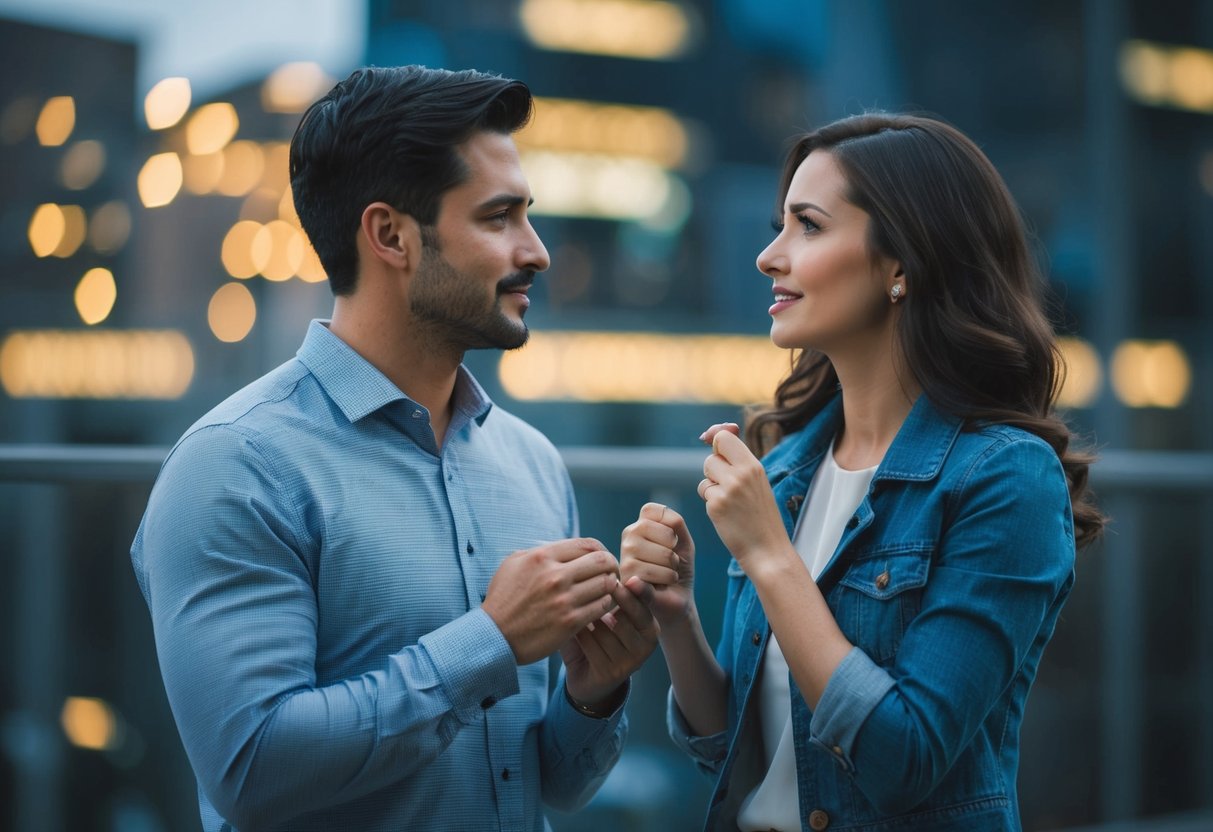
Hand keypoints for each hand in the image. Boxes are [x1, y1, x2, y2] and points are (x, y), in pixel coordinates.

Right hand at [483, 538, 619, 664]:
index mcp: (542, 557)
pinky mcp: (570, 622)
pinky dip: (605, 604)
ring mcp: (564, 600)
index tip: (602, 558)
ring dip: (610, 586)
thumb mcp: (513, 564)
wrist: (493, 636)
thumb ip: (539, 552)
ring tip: (607, 590)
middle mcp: (555, 575)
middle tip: (612, 573)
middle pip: (602, 561)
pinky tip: (600, 606)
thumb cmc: (503, 599)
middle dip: (612, 565)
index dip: (601, 549)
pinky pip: (601, 607)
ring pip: (606, 584)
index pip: (587, 544)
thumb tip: (562, 548)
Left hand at [561, 577, 659, 708]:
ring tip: (574, 615)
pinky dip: (577, 635)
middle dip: (605, 601)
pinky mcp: (612, 672)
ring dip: (586, 620)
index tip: (622, 578)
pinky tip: (571, 633)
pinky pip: (591, 644)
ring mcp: (631, 660)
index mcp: (649, 625)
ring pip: (606, 628)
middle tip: (586, 591)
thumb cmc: (595, 638)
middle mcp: (647, 643)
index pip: (645, 602)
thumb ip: (606, 596)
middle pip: (628, 614)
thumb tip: (599, 566)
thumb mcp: (605, 616)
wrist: (587, 679)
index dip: (635, 589)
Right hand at [620, 503, 695, 626]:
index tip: (672, 543)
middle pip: (665, 533)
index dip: (672, 528)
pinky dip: (665, 579)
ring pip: (662, 554)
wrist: (677, 599)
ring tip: (666, 574)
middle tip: (671, 563)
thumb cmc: (679, 567)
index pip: (655, 510)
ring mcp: (625, 556)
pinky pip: (652, 573)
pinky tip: (660, 585)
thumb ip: (676, 523)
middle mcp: (628, 536)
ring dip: (672, 568)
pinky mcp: (626, 577)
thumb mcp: (684, 541)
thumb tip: (640, 527)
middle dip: (677, 551)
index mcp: (640, 524)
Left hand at [697, 427, 788, 570]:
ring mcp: (728, 489)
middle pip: (711, 456)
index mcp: (754, 466)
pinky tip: (726, 514)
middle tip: (729, 486)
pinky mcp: (716, 505)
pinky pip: (704, 492)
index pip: (724, 437)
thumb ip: (739, 461)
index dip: (716, 441)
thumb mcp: (757, 483)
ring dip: (711, 486)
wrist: (768, 550)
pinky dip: (711, 502)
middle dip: (714, 469)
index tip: (715, 448)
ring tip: (730, 502)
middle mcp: (741, 474)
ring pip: (706, 475)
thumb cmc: (762, 517)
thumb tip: (712, 433)